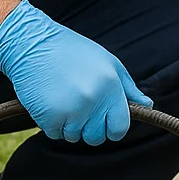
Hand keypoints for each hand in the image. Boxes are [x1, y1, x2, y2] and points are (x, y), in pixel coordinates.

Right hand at [0, 0, 151, 144]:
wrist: (32, 43)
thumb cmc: (71, 51)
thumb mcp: (107, 62)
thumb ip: (128, 87)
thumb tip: (147, 105)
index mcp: (111, 86)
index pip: (120, 127)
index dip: (112, 127)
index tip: (102, 119)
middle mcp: (93, 100)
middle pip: (96, 136)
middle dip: (88, 126)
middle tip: (77, 105)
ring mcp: (71, 109)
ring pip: (74, 136)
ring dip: (68, 124)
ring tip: (62, 98)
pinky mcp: (49, 116)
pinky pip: (54, 133)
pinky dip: (51, 123)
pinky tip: (49, 102)